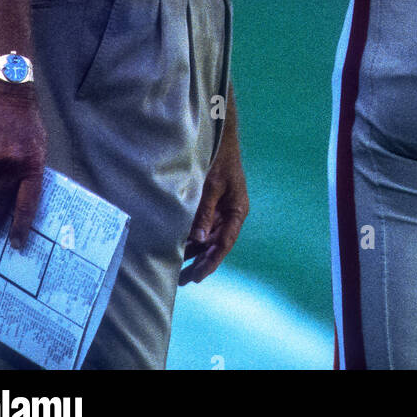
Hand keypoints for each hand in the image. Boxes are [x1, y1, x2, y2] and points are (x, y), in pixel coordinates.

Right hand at [0, 79, 46, 248]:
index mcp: (33, 164)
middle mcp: (13, 165)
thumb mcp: (39, 142)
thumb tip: (24, 190)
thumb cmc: (27, 117)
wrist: (7, 91)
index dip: (21, 226)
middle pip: (2, 202)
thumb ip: (31, 167)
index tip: (17, 243)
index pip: (28, 203)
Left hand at [178, 134, 248, 285]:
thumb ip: (206, 212)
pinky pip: (202, 226)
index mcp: (237, 210)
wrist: (219, 135)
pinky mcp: (210, 203)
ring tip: (179, 270)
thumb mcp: (212, 186)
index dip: (211, 261)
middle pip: (216, 244)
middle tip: (184, 280)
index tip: (198, 276)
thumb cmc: (220, 158)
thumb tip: (199, 240)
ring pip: (208, 237)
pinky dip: (192, 237)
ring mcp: (220, 209)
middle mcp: (230, 213)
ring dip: (195, 252)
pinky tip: (180, 247)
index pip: (225, 242)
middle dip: (201, 262)